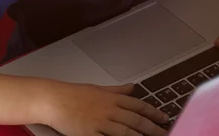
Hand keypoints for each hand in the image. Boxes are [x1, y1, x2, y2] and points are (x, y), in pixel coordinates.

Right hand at [43, 82, 168, 135]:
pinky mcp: (89, 133)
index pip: (139, 106)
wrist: (54, 99)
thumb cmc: (74, 94)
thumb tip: (132, 87)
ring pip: (126, 132)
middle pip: (136, 120)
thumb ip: (117, 90)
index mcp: (113, 98)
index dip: (154, 113)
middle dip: (153, 128)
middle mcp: (109, 109)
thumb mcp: (99, 88)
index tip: (164, 118)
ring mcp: (100, 122)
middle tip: (164, 133)